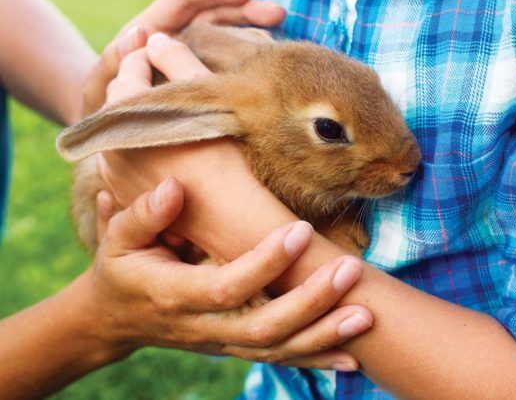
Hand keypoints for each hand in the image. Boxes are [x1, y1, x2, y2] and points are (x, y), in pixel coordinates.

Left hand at [83, 0, 285, 114]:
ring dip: (254, 32)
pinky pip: (230, 65)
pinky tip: (269, 66)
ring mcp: (195, 59)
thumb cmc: (100, 102)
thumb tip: (142, 33)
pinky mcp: (207, 81)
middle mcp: (179, 38)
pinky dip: (249, 61)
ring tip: (280, 35)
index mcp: (155, 28)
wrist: (107, 127)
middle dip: (247, 9)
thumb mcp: (101, 82)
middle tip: (278, 14)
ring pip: (228, 37)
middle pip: (216, 13)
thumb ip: (116, 60)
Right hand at [84, 178, 372, 369]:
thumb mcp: (119, 238)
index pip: (227, 285)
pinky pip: (279, 359)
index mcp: (174, 296)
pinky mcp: (234, 348)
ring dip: (324, 334)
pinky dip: (316, 358)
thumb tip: (173, 188)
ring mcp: (221, 343)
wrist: (116, 318)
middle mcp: (203, 327)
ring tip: (366, 315)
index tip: (300, 230)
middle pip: (263, 326)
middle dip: (310, 301)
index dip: (265, 262)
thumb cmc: (122, 268)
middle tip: (350, 269)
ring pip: (277, 350)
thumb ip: (144, 215)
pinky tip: (353, 356)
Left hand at [97, 33, 279, 259]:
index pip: (127, 70)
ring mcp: (115, 176)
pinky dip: (145, 141)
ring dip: (143, 113)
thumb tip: (156, 38)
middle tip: (166, 69)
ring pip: (124, 130)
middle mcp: (109, 147)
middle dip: (141, 82)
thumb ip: (177, 61)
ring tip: (172, 104)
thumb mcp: (207, 99)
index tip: (163, 44)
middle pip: (120, 101)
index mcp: (123, 117)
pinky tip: (172, 139)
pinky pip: (129, 158)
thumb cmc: (230, 159)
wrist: (235, 223)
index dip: (147, 52)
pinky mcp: (127, 196)